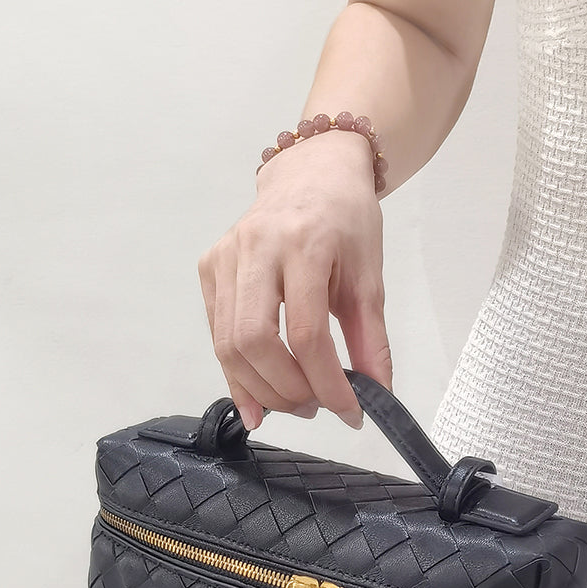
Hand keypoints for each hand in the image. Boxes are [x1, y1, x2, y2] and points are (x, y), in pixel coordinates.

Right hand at [197, 130, 392, 430]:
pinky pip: (217, 336)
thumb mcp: (369, 276)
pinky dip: (237, 376)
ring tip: (294, 403)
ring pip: (228, 346)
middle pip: (255, 342)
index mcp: (304, 243)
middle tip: (315, 408)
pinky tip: (259, 399)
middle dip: (286, 390)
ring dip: (261, 390)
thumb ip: (372, 339)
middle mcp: (256, 247)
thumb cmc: (346, 221)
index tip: (350, 413)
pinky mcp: (209, 270)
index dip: (327, 383)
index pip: (307, 333)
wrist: (311, 174)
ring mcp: (225, 258)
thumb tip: (377, 395)